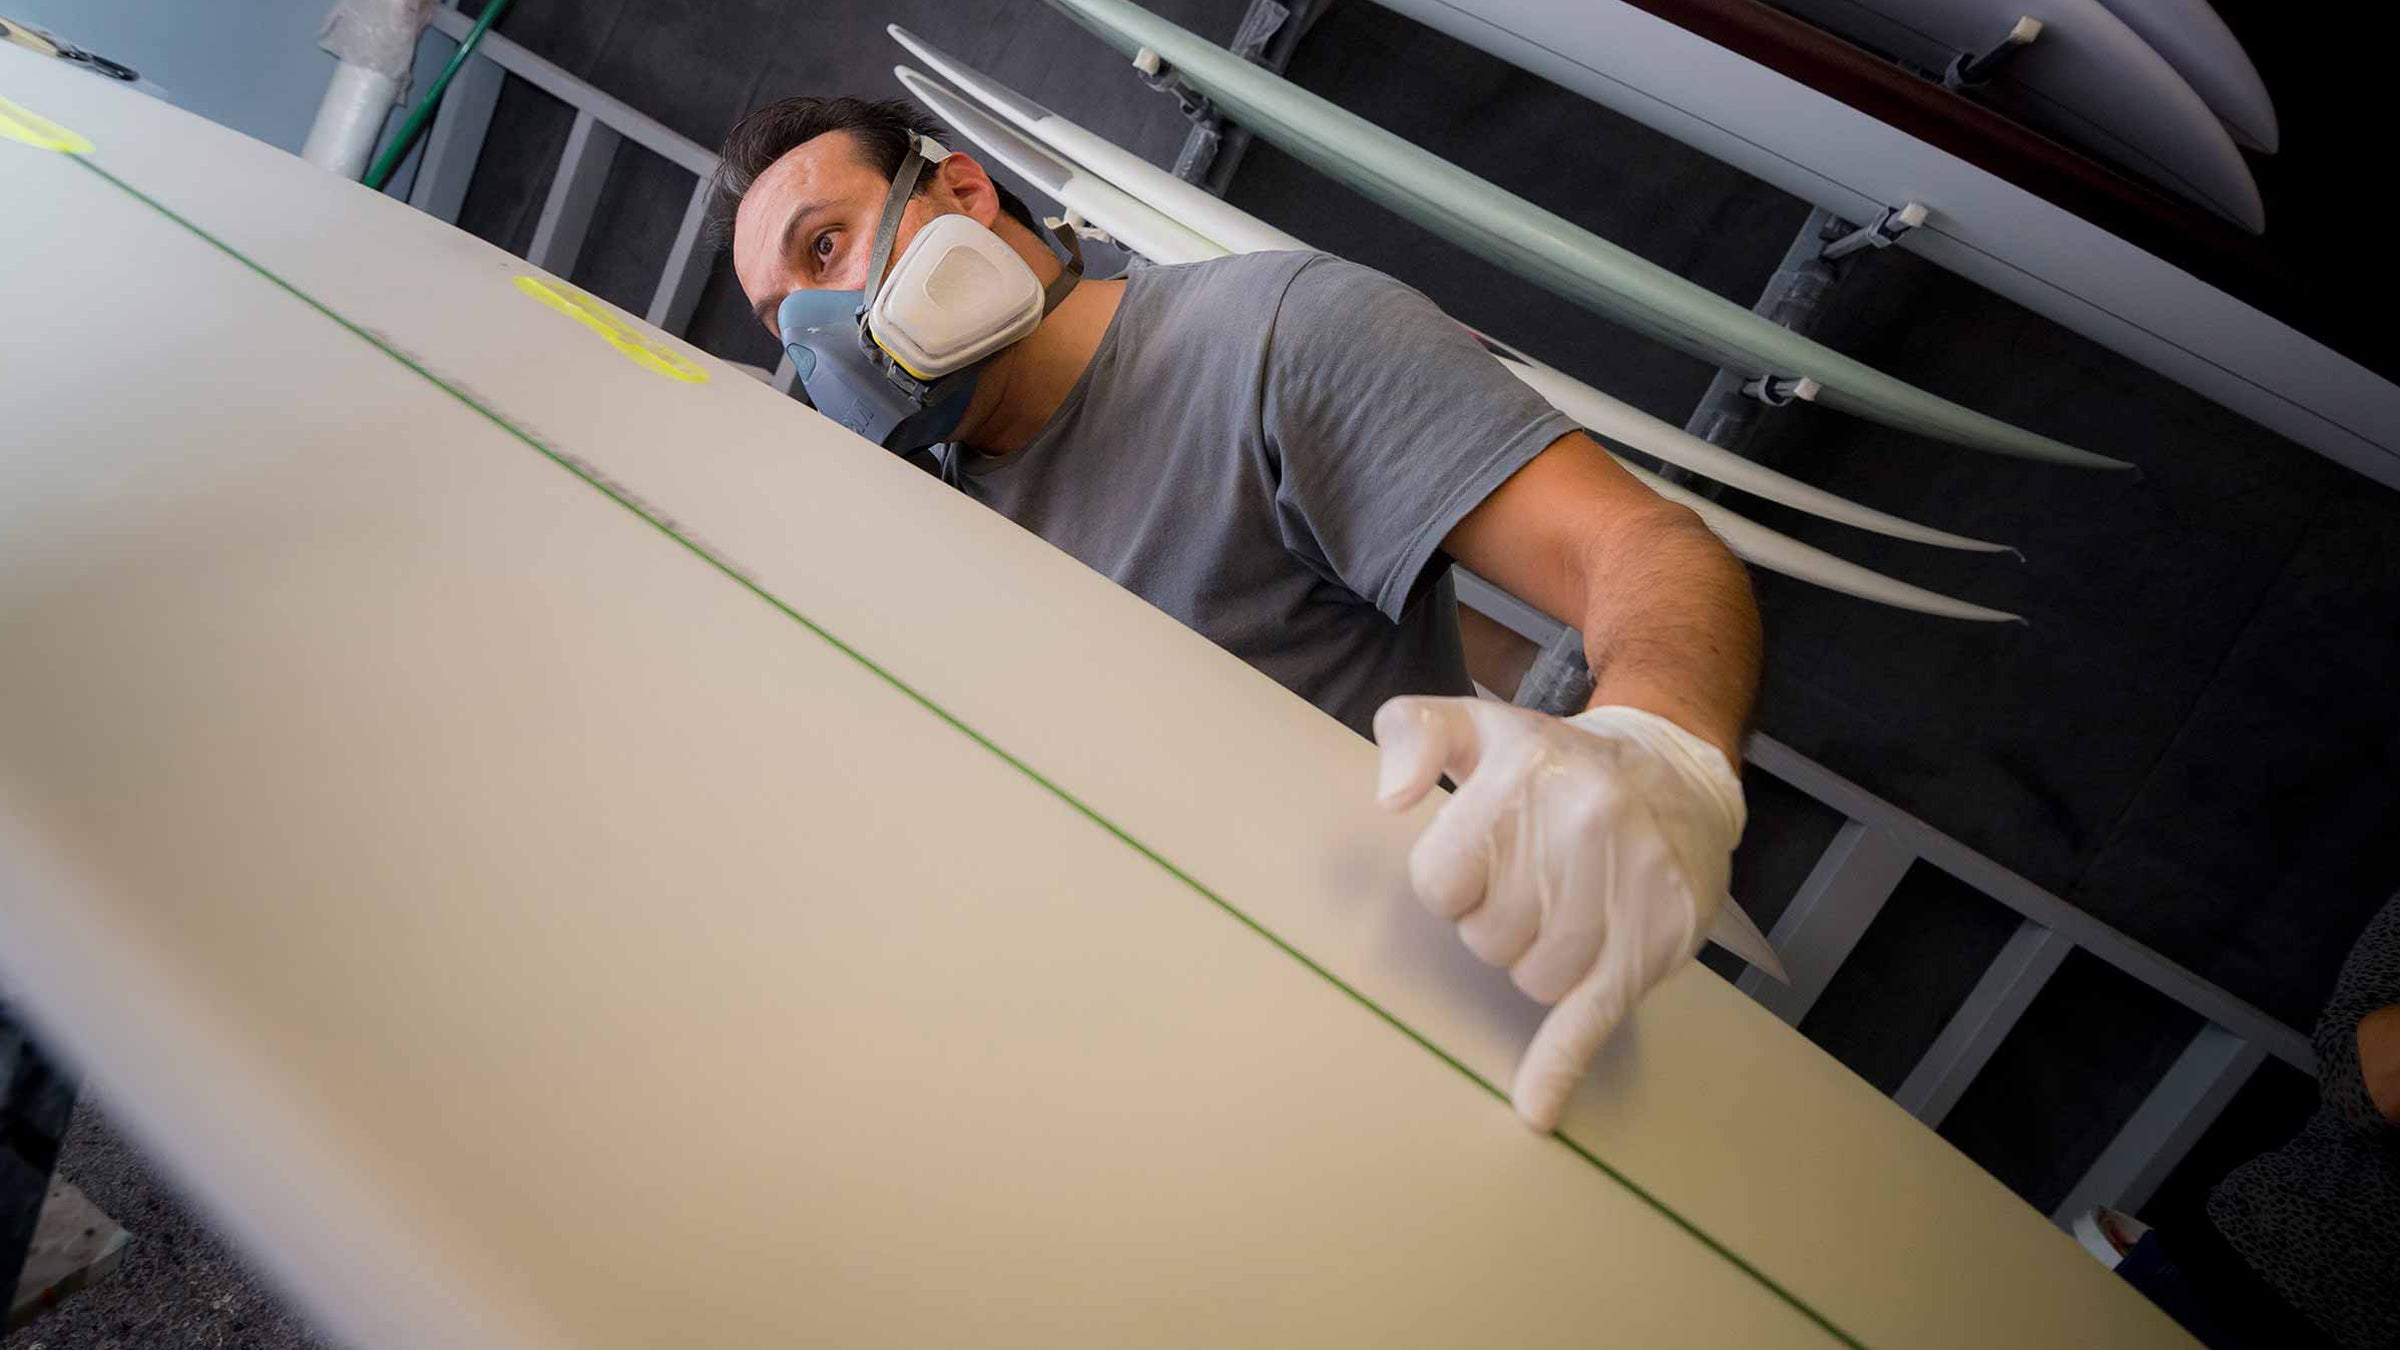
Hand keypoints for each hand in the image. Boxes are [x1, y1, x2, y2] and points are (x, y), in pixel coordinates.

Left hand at [1373, 697, 1745, 1130]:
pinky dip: (1560, 1066)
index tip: (1486, 859)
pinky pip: (1594, 1014)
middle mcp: (1580, 823)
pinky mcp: (1657, 939)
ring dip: (1538, 959)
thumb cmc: (1559, 765)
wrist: (1679, 774)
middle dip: (1499, 920)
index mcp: (1523, 774)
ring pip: (1533, 978)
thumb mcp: (1480, 728)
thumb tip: (1390, 797)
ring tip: (1569, 906)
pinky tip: (1536, 1108)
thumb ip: (1413, 736)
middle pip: (1486, 936)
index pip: (1439, 882)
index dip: (1453, 882)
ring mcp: (1626, 885)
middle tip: (1536, 879)